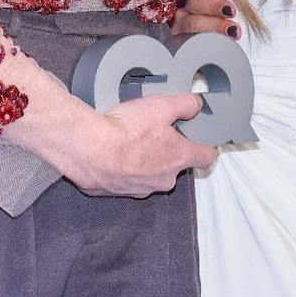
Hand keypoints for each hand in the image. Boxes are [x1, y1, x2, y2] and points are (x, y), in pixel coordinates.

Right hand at [63, 91, 216, 198]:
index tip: (199, 137)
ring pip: (151, 174)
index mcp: (180, 158)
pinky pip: (127, 179)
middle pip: (176, 165)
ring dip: (144, 161)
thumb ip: (185, 104)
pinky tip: (113, 153)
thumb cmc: (126, 130)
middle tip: (153, 131)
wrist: (89, 150)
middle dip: (167, 150)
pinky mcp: (119, 192)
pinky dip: (123, 168)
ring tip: (129, 141)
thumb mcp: (161, 106)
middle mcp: (165, 179)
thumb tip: (196, 104)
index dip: (205, 145)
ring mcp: (142, 189)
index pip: (207, 157)